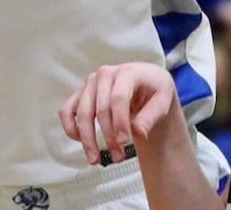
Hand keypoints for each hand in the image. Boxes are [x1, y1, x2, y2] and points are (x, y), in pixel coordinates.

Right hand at [59, 62, 177, 164]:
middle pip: (100, 109)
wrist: (145, 80)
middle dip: (107, 137)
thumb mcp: (163, 100)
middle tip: (118, 157)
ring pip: (82, 112)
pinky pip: (67, 110)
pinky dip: (70, 126)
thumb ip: (151, 116)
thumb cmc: (154, 90)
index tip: (124, 143)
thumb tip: (139, 133)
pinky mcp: (81, 93)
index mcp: (126, 72)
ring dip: (87, 138)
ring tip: (95, 159)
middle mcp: (104, 74)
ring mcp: (90, 83)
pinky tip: (80, 141)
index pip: (118, 98)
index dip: (120, 123)